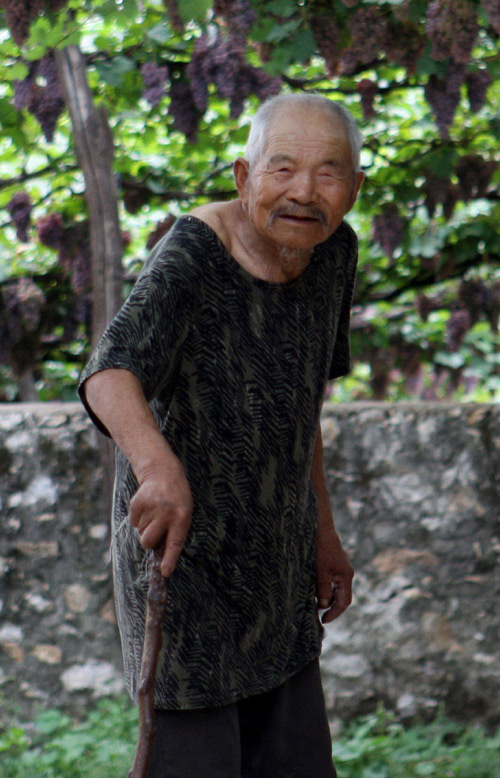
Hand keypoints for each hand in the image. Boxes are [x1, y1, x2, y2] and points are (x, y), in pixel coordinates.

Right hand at [128, 463, 192, 577]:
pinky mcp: (138, 502)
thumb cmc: (176, 499)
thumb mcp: (183, 512)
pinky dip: (137, 516)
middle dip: (149, 540)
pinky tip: (147, 505)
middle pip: (148, 541)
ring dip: (145, 526)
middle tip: (156, 526)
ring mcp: (152, 507)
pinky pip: (133, 522)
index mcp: (182, 517)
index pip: (175, 542)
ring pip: (140, 532)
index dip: (169, 559)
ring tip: (154, 512)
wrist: (163, 472)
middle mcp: (167, 513)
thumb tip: (159, 554)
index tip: (164, 572)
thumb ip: (175, 531)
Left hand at [316, 524, 353, 623]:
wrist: (320, 529)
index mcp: (346, 576)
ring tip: (313, 604)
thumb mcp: (321, 572)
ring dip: (326, 598)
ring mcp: (340, 569)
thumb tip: (324, 605)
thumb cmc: (321, 549)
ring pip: (335, 589)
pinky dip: (324, 588)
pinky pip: (331, 581)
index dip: (335, 612)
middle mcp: (345, 574)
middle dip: (330, 607)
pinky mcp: (333, 565)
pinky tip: (313, 591)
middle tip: (317, 614)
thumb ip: (324, 589)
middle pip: (341, 597)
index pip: (344, 601)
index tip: (324, 620)